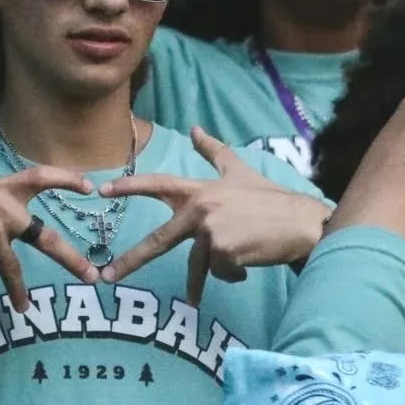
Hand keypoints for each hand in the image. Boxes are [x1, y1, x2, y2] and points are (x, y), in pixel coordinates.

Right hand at [0, 169, 98, 310]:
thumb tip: (9, 233)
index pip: (38, 177)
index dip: (65, 179)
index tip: (89, 185)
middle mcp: (3, 210)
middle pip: (46, 239)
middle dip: (71, 261)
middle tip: (93, 277)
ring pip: (11, 269)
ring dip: (17, 292)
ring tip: (24, 309)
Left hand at [98, 127, 329, 300]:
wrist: (303, 222)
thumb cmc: (274, 199)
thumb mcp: (242, 172)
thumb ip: (214, 152)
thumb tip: (195, 128)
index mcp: (201, 190)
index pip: (159, 185)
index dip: (130, 187)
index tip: (101, 191)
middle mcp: (201, 209)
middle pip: (160, 240)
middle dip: (132, 260)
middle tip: (107, 276)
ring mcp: (212, 231)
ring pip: (201, 264)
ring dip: (217, 271)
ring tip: (238, 265)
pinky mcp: (225, 252)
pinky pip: (222, 273)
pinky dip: (235, 272)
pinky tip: (252, 258)